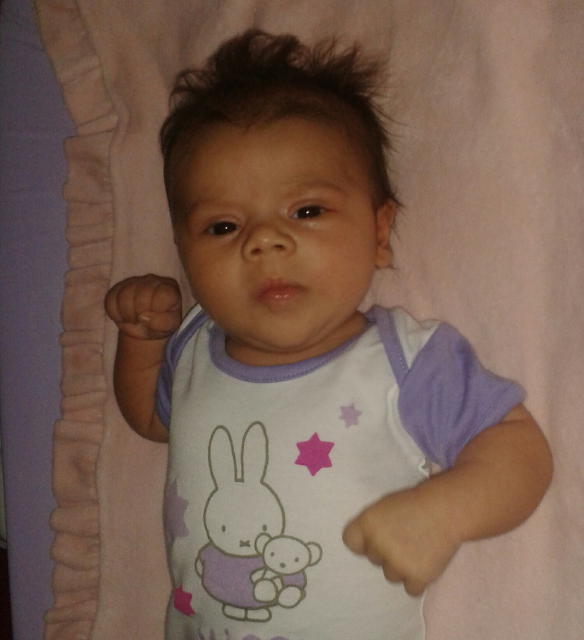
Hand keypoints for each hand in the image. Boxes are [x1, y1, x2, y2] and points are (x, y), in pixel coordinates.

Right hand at [105, 274, 181, 339]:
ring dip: (126, 314)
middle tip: (140, 321)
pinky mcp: (118, 287)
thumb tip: (143, 317)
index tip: (155, 318)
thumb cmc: (161, 324)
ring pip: (123, 295)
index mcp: (169, 289)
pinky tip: (123, 316)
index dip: (156, 310)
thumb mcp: (168, 327)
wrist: (143, 326)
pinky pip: (110, 299)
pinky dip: (114, 313)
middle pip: (141, 294)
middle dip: (139, 313)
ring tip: (133, 319)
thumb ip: (162, 323)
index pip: (163, 294)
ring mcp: (134, 281)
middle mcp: (152, 280)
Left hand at [342, 486, 459, 595]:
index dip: (364, 540)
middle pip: (374, 559)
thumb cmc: (415, 503)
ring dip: (402, 567)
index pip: (351, 541)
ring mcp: (396, 564)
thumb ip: (371, 526)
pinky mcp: (415, 578)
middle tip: (405, 538)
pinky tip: (426, 561)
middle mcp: (377, 545)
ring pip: (391, 575)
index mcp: (367, 523)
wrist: (446, 510)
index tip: (377, 537)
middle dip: (386, 552)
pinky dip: (418, 579)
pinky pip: (410, 589)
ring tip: (418, 548)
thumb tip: (365, 546)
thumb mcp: (385, 506)